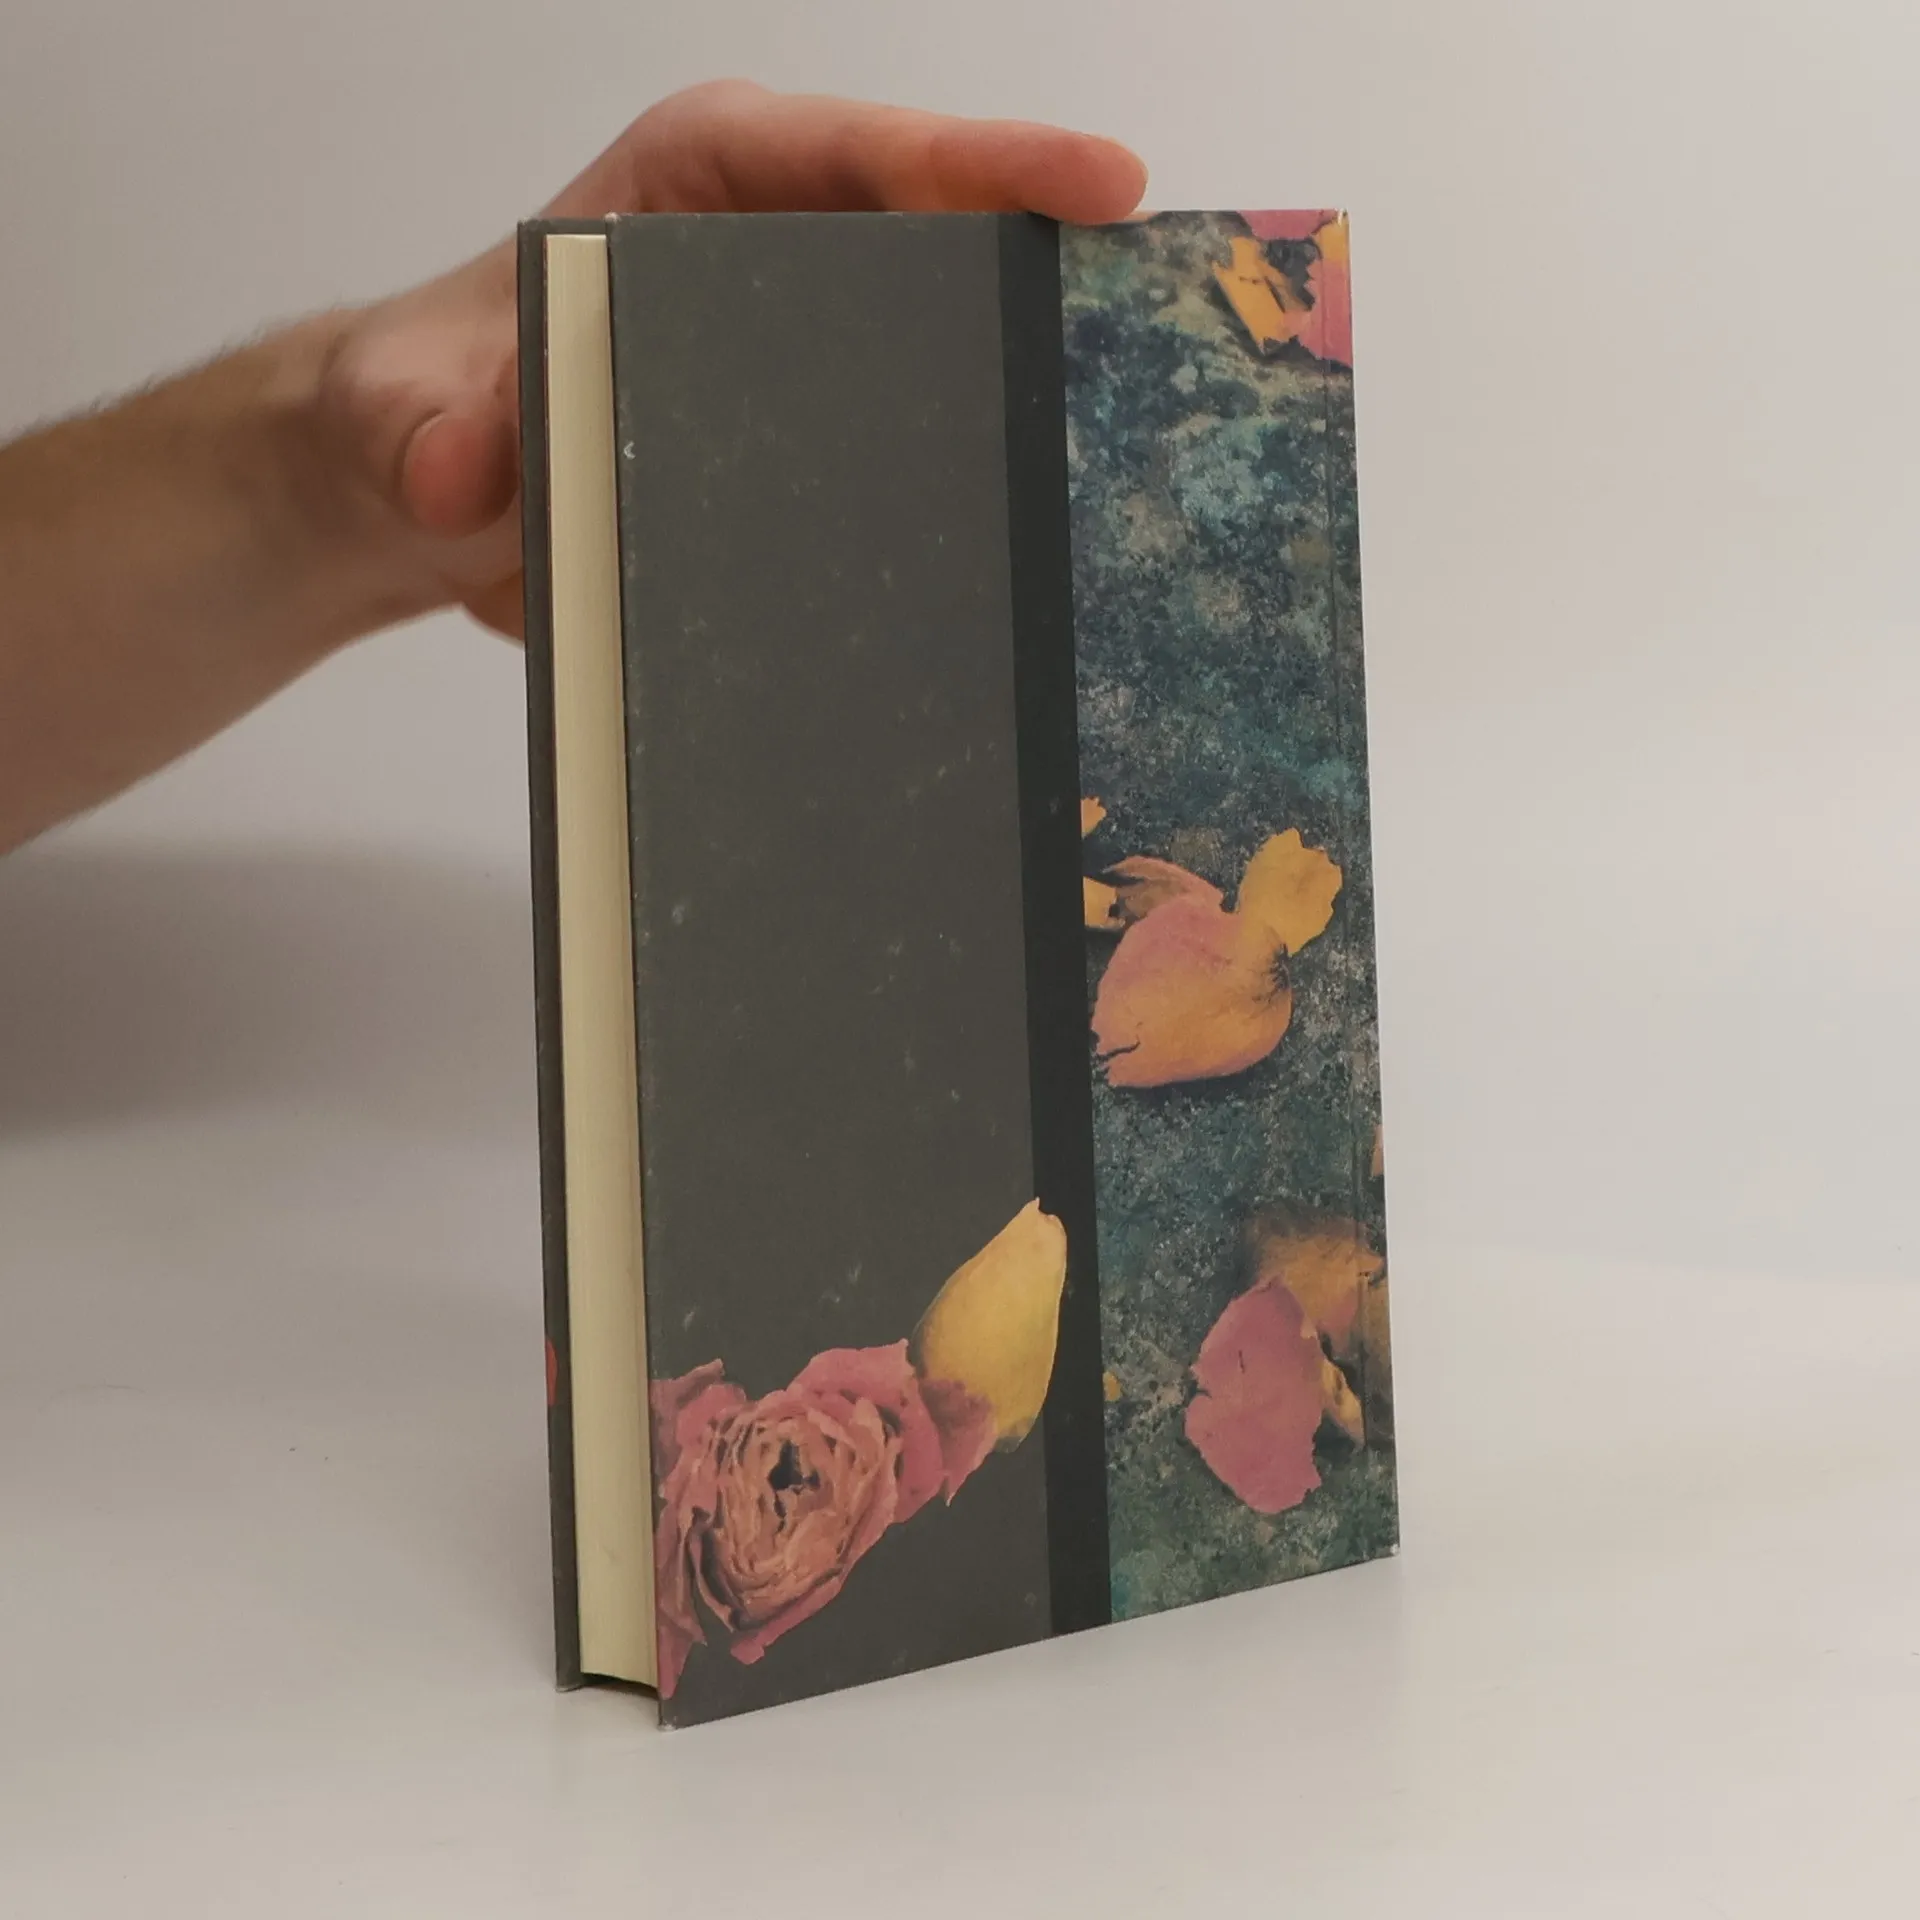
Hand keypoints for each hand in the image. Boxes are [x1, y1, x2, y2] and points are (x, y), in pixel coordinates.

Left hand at [317, 82, 1147, 636]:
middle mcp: (769, 255)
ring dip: (1028, 407)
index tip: (1100, 188)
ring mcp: (802, 358)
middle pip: (941, 250)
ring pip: (943, 358)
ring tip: (1134, 473)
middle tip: (1157, 346)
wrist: (417, 497)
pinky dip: (968, 496)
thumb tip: (463, 471)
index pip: (860, 154)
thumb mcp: (397, 412)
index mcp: (693, 185)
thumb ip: (422, 431)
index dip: (986, 165)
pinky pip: (908, 457)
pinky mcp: (809, 448)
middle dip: (1049, 290)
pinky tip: (1028, 564)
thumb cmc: (416, 409)